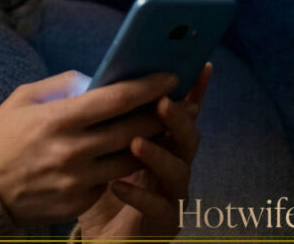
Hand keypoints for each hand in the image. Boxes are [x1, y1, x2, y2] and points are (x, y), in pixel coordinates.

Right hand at [0, 70, 176, 226]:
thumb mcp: (22, 99)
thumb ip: (61, 84)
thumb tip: (96, 79)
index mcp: (58, 118)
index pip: (116, 99)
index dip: (148, 87)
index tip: (170, 76)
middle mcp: (72, 150)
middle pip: (133, 130)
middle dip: (161, 114)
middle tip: (180, 103)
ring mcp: (76, 180)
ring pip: (131, 160)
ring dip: (150, 144)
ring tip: (162, 129)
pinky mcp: (77, 203)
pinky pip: (110, 181)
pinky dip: (119, 168)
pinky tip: (126, 155)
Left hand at [77, 63, 212, 240]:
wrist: (96, 235)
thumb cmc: (96, 186)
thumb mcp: (96, 145)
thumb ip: (101, 117)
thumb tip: (94, 79)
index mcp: (161, 142)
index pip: (181, 112)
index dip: (193, 90)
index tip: (199, 66)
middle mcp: (172, 165)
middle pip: (187, 138)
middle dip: (178, 118)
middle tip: (162, 102)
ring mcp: (171, 195)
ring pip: (179, 171)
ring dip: (160, 155)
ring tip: (136, 143)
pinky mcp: (163, 223)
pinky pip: (158, 208)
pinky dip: (139, 196)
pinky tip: (117, 186)